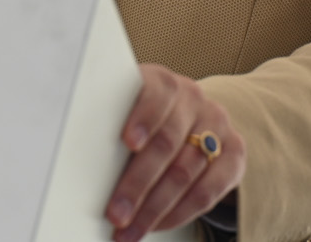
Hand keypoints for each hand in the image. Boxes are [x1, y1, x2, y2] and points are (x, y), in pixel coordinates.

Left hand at [106, 63, 244, 240]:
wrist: (190, 118)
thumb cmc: (142, 118)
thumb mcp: (126, 108)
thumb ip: (109, 120)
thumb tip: (75, 154)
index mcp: (163, 82)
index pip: (157, 94)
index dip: (143, 118)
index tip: (128, 142)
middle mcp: (194, 100)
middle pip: (167, 143)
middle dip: (138, 184)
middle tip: (116, 212)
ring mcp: (218, 126)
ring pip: (186, 172)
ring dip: (155, 208)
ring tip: (130, 229)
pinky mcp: (235, 154)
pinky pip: (209, 191)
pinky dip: (180, 213)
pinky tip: (158, 225)